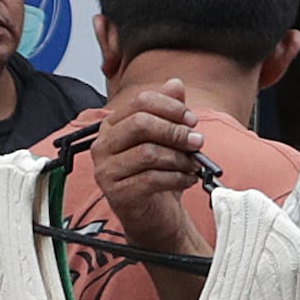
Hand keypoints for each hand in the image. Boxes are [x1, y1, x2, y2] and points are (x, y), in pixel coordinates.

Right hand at [88, 83, 221, 259]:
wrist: (154, 216)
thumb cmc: (157, 175)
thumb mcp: (166, 139)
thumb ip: (169, 110)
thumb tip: (175, 84)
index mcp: (112, 126)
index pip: (140, 102)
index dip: (170, 107)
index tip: (191, 119)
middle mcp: (102, 146)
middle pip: (141, 124)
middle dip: (175, 131)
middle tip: (197, 141)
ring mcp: (106, 171)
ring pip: (148, 153)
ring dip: (179, 158)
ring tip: (193, 164)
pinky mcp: (116, 194)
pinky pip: (151, 179)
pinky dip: (177, 178)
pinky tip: (187, 179)